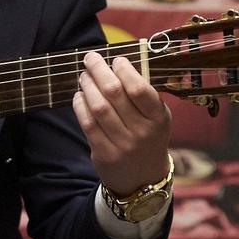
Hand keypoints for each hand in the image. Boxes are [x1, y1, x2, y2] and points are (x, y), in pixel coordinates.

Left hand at [73, 51, 172, 194]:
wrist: (144, 179)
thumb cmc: (149, 137)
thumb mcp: (158, 118)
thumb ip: (144, 95)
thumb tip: (119, 64)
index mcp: (159, 118)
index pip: (139, 89)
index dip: (124, 70)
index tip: (116, 59)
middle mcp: (142, 132)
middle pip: (115, 94)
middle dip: (99, 71)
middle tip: (91, 59)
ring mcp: (123, 145)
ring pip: (98, 107)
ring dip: (87, 86)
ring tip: (84, 76)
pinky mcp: (104, 155)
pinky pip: (88, 124)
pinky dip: (80, 106)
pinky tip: (79, 95)